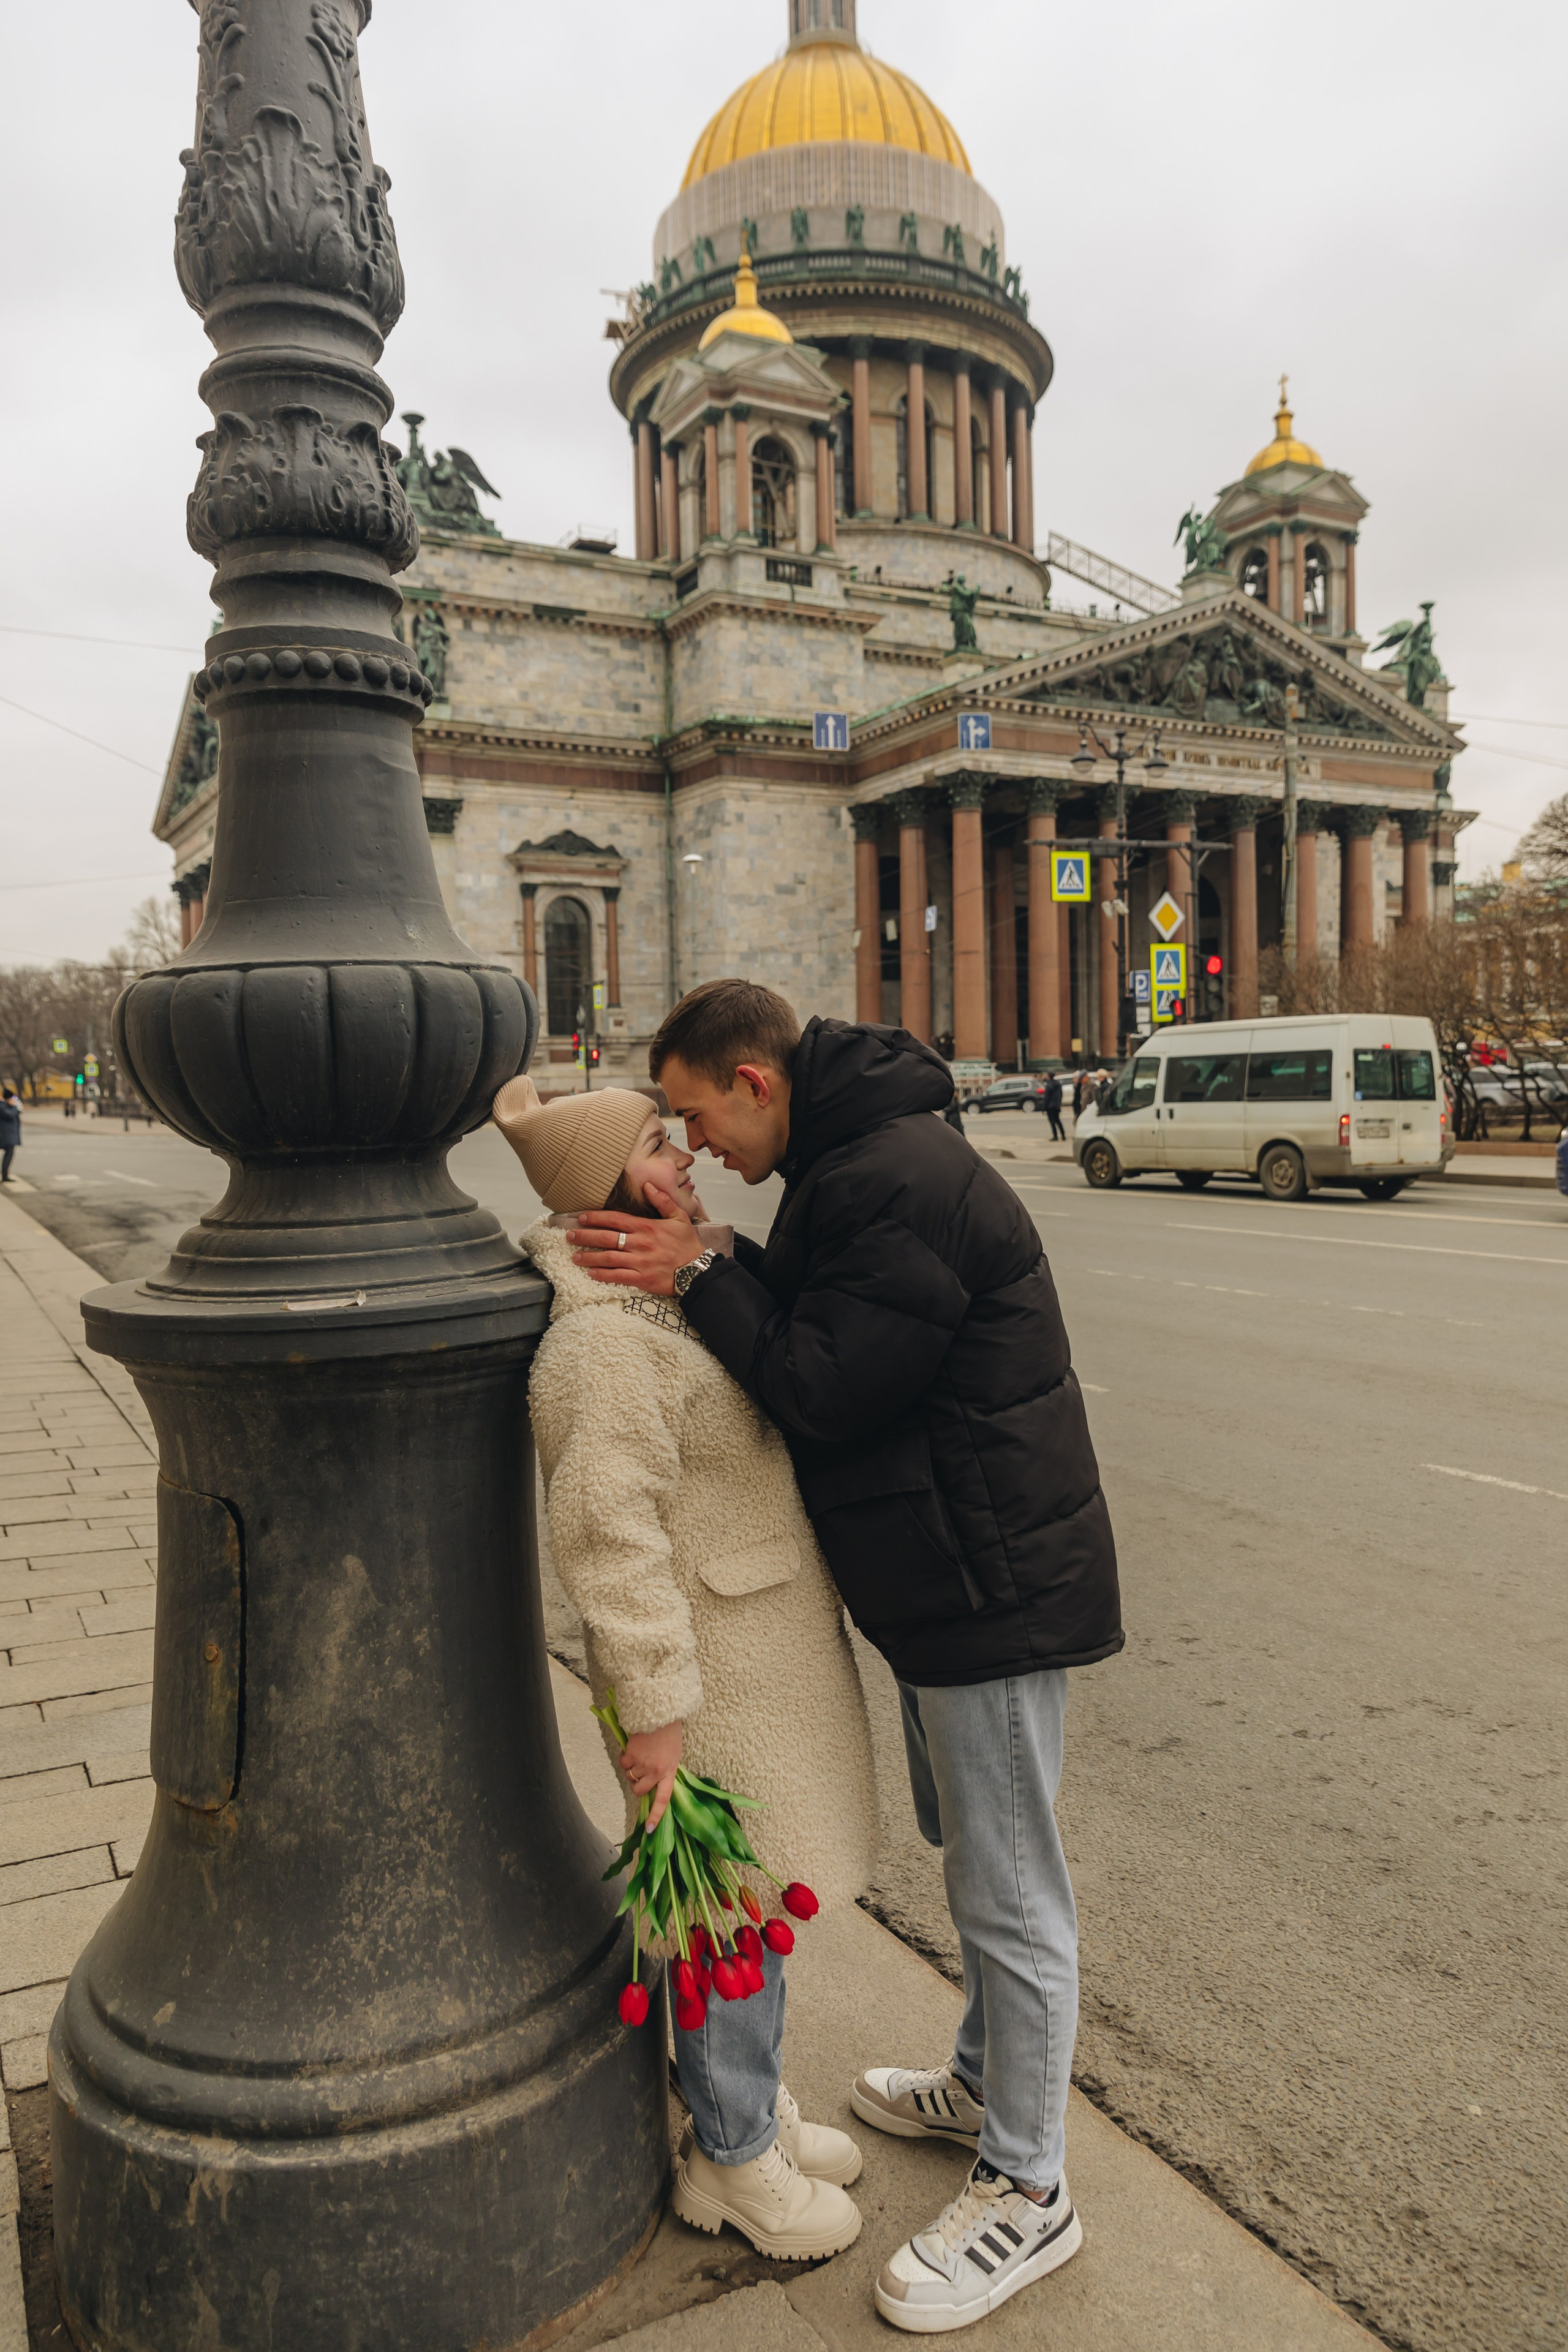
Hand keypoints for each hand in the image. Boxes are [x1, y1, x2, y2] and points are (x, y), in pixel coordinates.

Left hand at [569, 1182, 702, 1295]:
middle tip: (569, 1236)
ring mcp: (640, 1262)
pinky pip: (618, 1277)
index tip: (581, 1218)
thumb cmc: (687, 1244)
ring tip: (574, 1256)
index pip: (615, 1219)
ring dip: (589, 1257)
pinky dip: (603, 1275)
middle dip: (585, 1236)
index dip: (596, 1218)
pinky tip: (591, 1274)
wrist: (697, 1271)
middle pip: (606, 1238)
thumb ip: (662, 1201)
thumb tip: (647, 1185)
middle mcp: (640, 1244)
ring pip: (608, 1258)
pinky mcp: (642, 1279)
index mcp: (647, 1227)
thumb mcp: (679, 1217)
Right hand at [621, 1719, 682, 1827]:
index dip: (655, 1815)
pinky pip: (623, 1764)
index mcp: (670, 1771)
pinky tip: (632, 1747)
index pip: (663, 1799)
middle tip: (638, 1773)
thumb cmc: (670, 1732)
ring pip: (630, 1777)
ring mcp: (644, 1764)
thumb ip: (665, 1769)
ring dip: (631, 1768)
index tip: (649, 1830)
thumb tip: (653, 1782)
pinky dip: (624, 1758)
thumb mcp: (673, 1753)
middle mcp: (657, 1771)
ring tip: (638, 1753)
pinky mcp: (632, 1755)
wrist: (662, 1711)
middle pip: (640, 1790)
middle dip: (636, 1785)